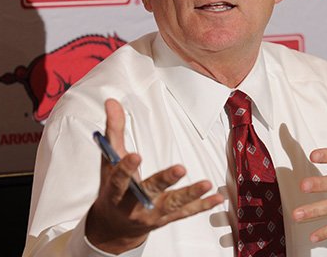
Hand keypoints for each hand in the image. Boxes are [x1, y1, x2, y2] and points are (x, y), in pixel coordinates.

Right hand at [85, 99, 223, 252]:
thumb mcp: (108, 161)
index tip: (135, 155)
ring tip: (207, 183)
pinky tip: (218, 197)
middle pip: (150, 192)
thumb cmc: (113, 187)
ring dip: (191, 195)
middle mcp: (134, 206)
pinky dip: (203, 205)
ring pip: (173, 205)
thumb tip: (112, 101)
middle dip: (165, 181)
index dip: (126, 168)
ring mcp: (153, 214)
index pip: (119, 180)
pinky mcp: (167, 219)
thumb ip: (113, 131)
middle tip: (180, 168)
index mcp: (115, 191)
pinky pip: (186, 212)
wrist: (115, 226)